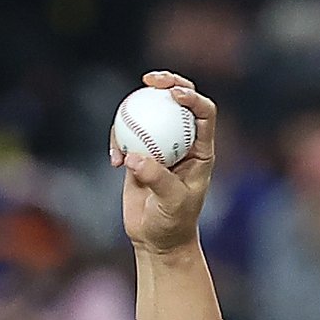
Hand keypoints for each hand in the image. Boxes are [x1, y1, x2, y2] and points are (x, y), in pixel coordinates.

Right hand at [110, 71, 215, 253]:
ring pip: (149, 112)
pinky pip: (126, 132)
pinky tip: (114, 161)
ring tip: (122, 125)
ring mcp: (160, 145)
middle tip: (149, 80)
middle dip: (167, 82)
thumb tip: (134, 157)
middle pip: (178, 101)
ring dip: (134, 109)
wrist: (156, 238)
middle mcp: (183, 143)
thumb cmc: (173, 223)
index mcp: (201, 151)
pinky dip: (117, 140)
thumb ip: (157, 178)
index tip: (173, 94)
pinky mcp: (138, 152)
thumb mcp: (171, 203)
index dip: (192, 97)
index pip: (204, 114)